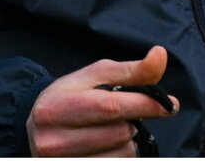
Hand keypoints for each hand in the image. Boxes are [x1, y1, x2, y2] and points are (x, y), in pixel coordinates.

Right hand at [27, 45, 178, 156]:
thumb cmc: (70, 96)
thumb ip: (130, 70)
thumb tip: (160, 55)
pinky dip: (120, 156)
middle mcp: (54, 139)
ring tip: (109, 130)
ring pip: (121, 155)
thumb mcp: (94, 76)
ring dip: (127, 141)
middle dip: (131, 121)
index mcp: (57, 105)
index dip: (144, 104)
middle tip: (123, 113)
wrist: (35, 129)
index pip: (110, 107)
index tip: (169, 104)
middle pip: (119, 133)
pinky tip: (107, 147)